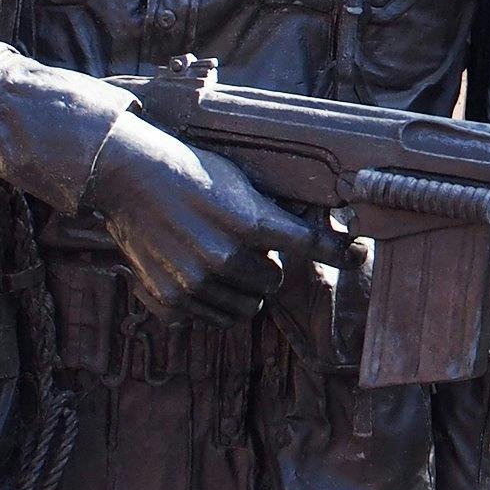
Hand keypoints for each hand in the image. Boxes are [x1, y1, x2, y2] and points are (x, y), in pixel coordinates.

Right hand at [86, 111, 323, 328]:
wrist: (131, 177)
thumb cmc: (190, 172)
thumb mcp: (240, 184)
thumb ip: (269, 215)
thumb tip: (302, 238)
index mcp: (250, 222)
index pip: (310, 245)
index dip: (339, 252)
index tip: (357, 254)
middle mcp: (226, 257)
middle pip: (272, 284)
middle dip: (267, 269)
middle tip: (248, 248)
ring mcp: (196, 282)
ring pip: (244, 308)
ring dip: (243, 291)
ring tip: (224, 263)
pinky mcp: (170, 299)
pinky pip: (209, 318)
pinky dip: (211, 304)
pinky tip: (198, 277)